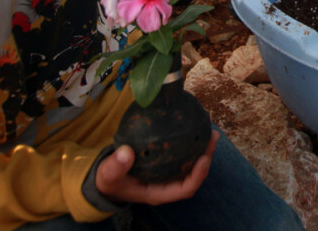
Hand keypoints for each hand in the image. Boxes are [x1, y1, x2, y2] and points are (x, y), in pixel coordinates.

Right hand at [95, 131, 217, 204]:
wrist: (106, 178)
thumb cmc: (110, 180)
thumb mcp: (108, 176)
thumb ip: (115, 167)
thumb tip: (126, 152)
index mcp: (159, 192)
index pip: (185, 189)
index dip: (198, 175)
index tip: (204, 158)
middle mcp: (167, 183)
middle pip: (193, 173)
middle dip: (206, 157)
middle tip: (212, 136)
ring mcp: (168, 173)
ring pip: (190, 162)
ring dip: (201, 147)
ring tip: (208, 129)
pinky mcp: (165, 162)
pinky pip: (181, 152)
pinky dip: (188, 141)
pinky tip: (190, 124)